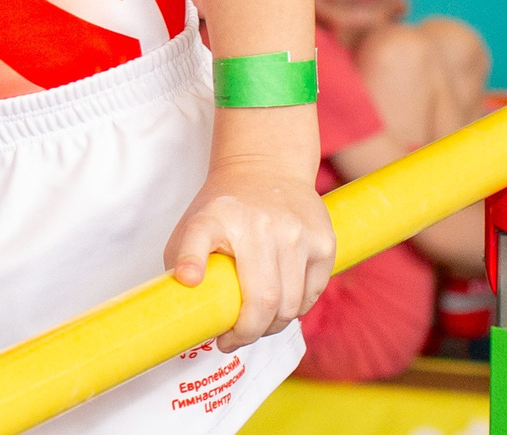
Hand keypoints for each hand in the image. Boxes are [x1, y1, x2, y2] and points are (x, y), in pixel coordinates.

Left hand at [164, 161, 335, 350]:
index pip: (206, 257)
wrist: (265, 167)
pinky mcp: (324, 242)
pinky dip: (296, 309)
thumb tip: (184, 306)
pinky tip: (280, 306)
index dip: (222, 312)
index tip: (215, 336)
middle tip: (234, 339)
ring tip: (257, 324)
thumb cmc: (225, 208)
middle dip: (250, 333)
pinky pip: (312, 294)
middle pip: (266, 302)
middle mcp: (263, 225)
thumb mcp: (193, 225)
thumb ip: (182, 262)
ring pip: (293, 305)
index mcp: (220, 219)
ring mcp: (298, 233)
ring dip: (274, 326)